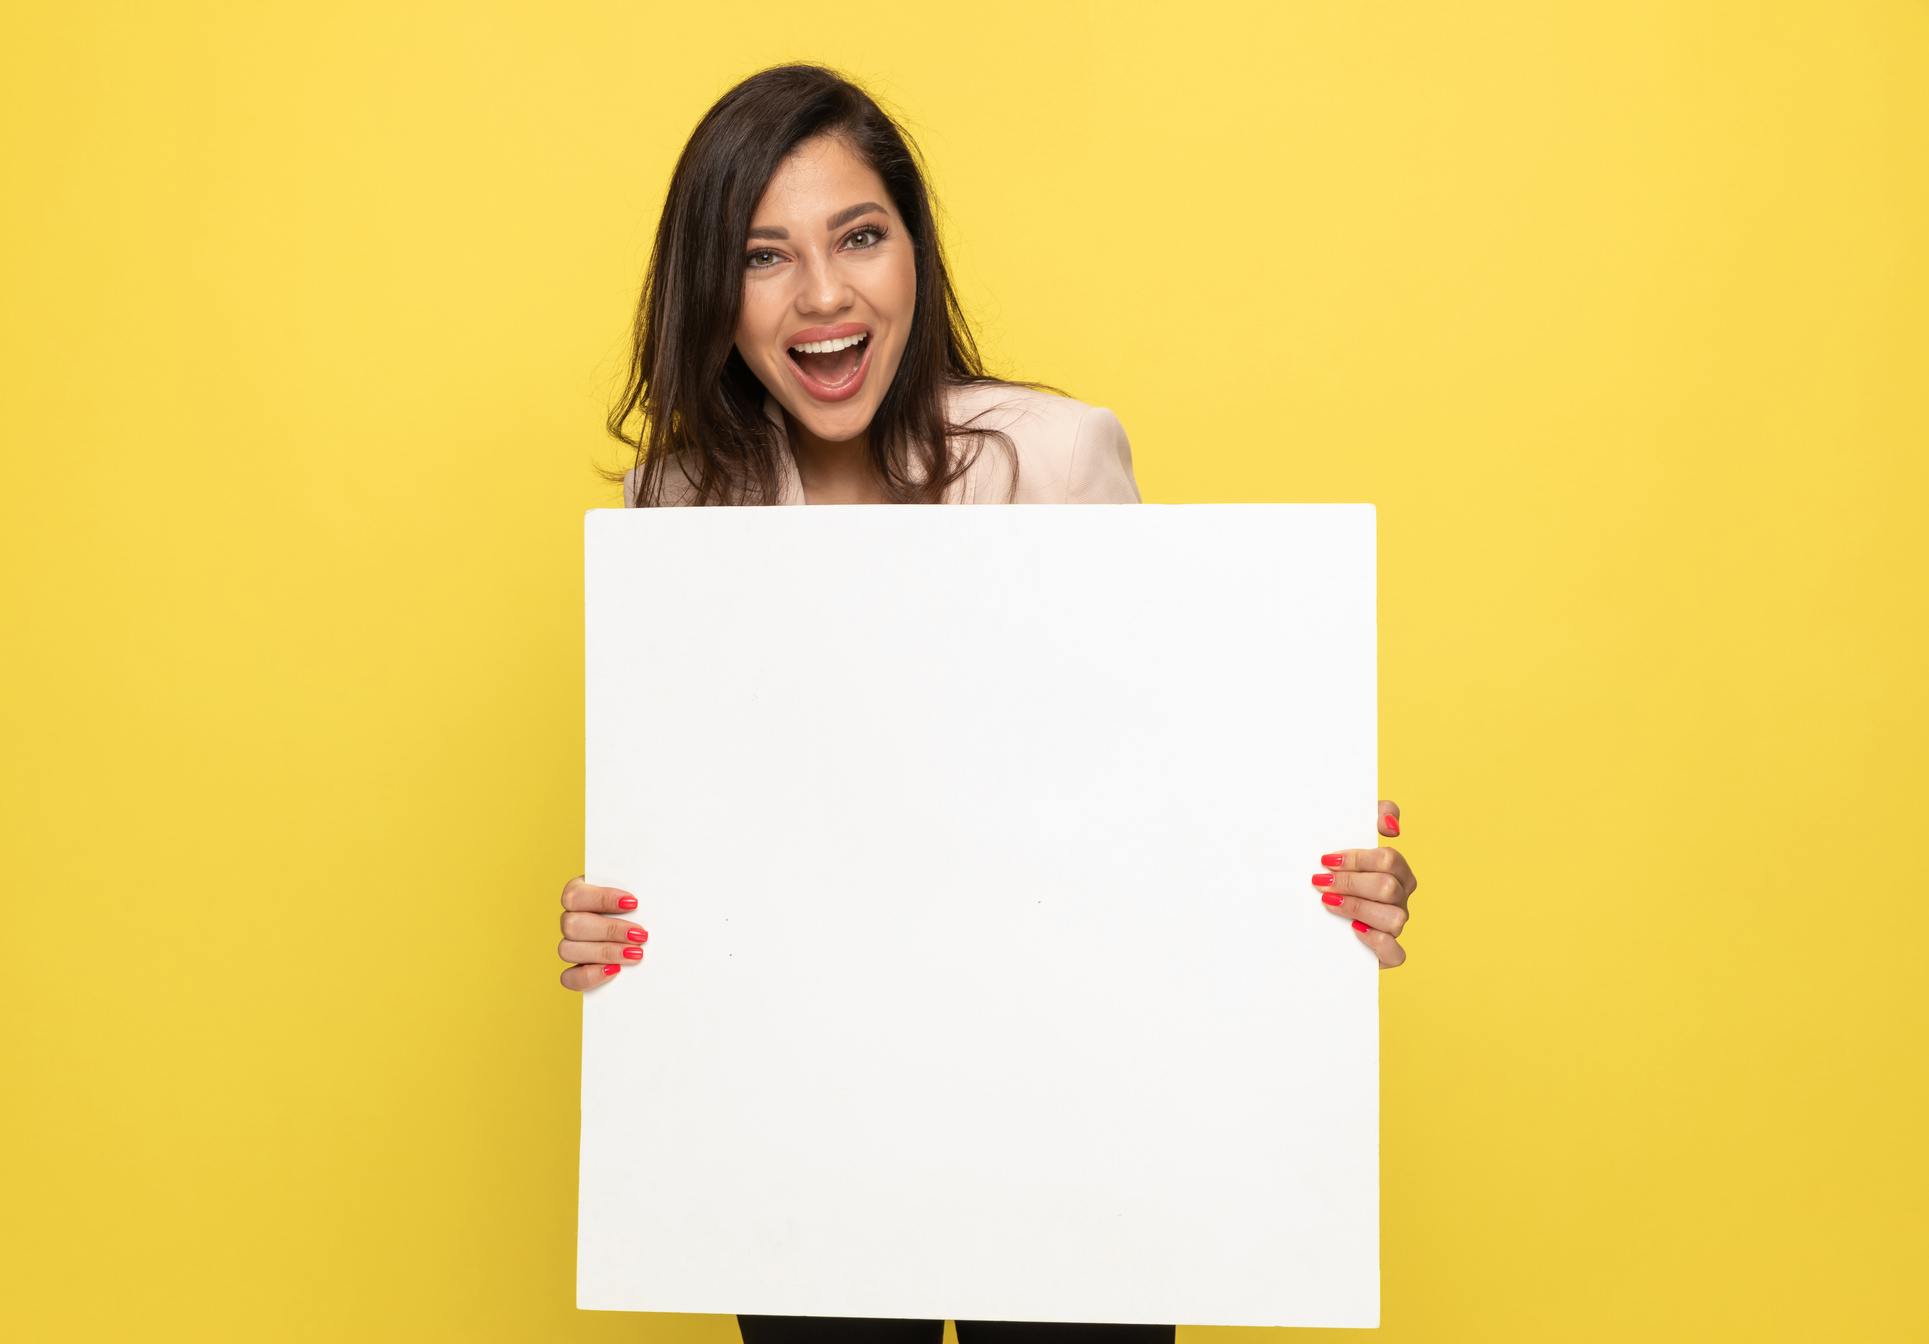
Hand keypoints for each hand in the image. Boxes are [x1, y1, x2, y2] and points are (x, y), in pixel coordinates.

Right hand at [558, 875, 648, 990]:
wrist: (641, 934)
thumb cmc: (638, 906)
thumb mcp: (634, 896)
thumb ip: (633, 893)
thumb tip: (643, 900)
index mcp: (578, 894)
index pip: (575, 896)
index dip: (602, 899)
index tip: (633, 903)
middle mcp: (569, 920)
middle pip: (572, 925)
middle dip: (610, 930)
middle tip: (640, 935)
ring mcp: (569, 946)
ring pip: (567, 950)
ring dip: (605, 953)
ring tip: (635, 954)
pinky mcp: (573, 971)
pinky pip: (569, 977)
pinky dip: (589, 976)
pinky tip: (614, 970)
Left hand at [1313, 801, 1416, 968]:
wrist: (1313, 924)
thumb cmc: (1334, 877)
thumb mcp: (1344, 844)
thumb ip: (1372, 817)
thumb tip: (1391, 823)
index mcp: (1396, 871)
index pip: (1389, 859)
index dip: (1357, 858)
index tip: (1326, 859)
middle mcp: (1400, 898)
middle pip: (1388, 886)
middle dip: (1350, 883)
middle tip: (1320, 882)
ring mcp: (1396, 926)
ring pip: (1394, 917)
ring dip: (1357, 908)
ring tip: (1328, 903)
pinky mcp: (1388, 955)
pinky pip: (1396, 952)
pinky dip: (1376, 941)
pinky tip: (1353, 931)